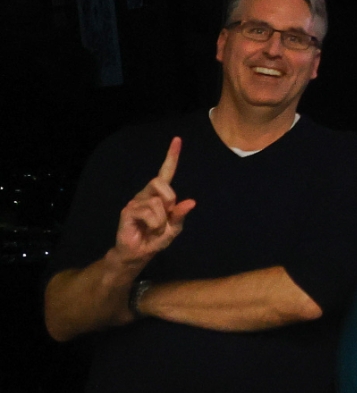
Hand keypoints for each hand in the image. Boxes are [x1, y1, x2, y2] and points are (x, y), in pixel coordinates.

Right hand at [113, 137, 194, 265]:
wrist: (138, 253)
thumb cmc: (155, 239)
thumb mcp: (173, 229)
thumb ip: (180, 215)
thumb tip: (191, 202)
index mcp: (159, 195)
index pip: (166, 172)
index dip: (172, 156)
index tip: (177, 139)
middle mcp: (146, 194)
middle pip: (162, 183)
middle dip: (169, 200)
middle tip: (165, 217)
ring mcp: (136, 201)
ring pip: (157, 201)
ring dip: (161, 220)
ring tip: (154, 228)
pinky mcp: (128, 211)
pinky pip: (149, 212)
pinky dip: (154, 224)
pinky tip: (147, 229)